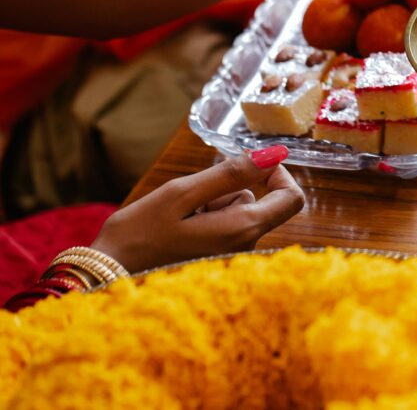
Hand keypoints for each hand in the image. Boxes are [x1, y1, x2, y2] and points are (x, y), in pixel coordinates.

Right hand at [91, 146, 303, 272]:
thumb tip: (274, 155)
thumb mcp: (183, 193)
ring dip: (213, 204)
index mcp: (244, 230)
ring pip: (238, 211)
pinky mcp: (218, 257)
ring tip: (178, 216)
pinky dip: (205, 217)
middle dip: (228, 190)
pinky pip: (225, 226)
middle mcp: (246, 247)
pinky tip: (178, 227)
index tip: (250, 163)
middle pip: (260, 202)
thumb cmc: (141, 233)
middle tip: (189, 200)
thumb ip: (231, 174)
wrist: (109, 275)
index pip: (292, 199)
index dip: (279, 174)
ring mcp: (232, 255)